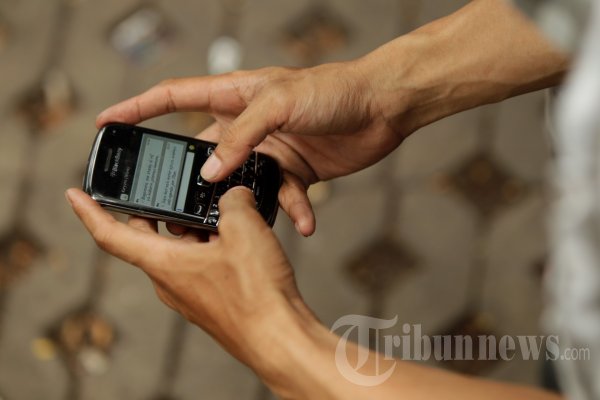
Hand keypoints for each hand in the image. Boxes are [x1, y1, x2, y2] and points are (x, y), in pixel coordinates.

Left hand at [65, 187, 313, 361]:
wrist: (280, 337)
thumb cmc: (255, 293)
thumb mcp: (244, 229)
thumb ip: (232, 201)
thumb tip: (234, 196)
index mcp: (163, 263)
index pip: (111, 235)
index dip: (89, 212)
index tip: (74, 195)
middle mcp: (170, 281)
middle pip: (152, 237)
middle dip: (161, 211)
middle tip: (174, 189)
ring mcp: (191, 294)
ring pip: (182, 250)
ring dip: (195, 227)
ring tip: (224, 210)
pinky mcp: (212, 300)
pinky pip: (202, 264)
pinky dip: (212, 245)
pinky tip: (241, 236)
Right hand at [96, 62, 402, 236]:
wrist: (382, 107)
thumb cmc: (332, 90)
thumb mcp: (280, 104)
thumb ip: (242, 138)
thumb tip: (209, 174)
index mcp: (233, 96)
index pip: (173, 98)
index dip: (137, 110)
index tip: (107, 123)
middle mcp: (245, 125)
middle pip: (204, 156)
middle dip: (193, 184)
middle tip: (181, 212)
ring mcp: (269, 150)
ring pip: (242, 187)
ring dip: (247, 209)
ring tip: (250, 229)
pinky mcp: (294, 171)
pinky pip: (282, 198)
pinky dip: (292, 213)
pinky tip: (304, 224)